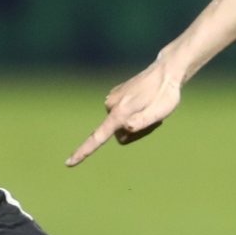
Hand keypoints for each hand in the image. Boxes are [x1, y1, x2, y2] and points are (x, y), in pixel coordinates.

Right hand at [68, 58, 182, 165]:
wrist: (165, 71)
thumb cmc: (166, 95)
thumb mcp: (160, 112)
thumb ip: (142, 121)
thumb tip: (126, 128)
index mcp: (119, 113)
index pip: (98, 137)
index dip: (84, 151)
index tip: (68, 163)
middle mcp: (110, 105)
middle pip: (118, 136)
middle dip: (134, 133)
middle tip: (153, 120)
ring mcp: (111, 99)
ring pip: (120, 126)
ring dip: (135, 123)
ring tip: (150, 108)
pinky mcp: (115, 96)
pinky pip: (121, 115)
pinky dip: (133, 114)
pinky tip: (145, 102)